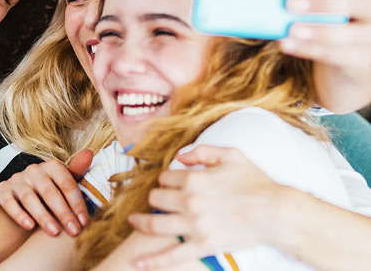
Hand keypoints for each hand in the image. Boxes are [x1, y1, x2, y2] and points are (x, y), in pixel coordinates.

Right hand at [0, 149, 92, 236]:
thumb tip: (89, 154)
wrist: (23, 197)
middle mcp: (34, 170)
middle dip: (63, 213)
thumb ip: (77, 172)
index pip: (67, 184)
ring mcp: (17, 179)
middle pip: (50, 192)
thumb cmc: (51, 191)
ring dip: (44, 217)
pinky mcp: (3, 190)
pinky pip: (10, 203)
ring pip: (30, 199)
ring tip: (55, 232)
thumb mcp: (65, 182)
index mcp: (52, 166)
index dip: (77, 203)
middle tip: (73, 231)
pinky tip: (29, 226)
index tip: (84, 222)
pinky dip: (19, 215)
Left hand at [127, 145, 286, 268]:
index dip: (167, 179)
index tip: (171, 183)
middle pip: (156, 198)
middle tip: (159, 200)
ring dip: (141, 222)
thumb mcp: (231, 155)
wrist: (277, 212)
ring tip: (133, 221)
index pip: (165, 177)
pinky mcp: (202, 246)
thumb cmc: (257, 182)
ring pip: (155, 224)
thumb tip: (180, 157)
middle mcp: (189, 201)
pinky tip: (137, 262)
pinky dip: (152, 261)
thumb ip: (202, 151)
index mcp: (195, 178)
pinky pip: (171, 255)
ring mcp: (194, 225)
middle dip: (156, 197)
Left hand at [281, 0, 370, 111]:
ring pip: (349, 33)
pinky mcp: (363, 59)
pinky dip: (309, 49)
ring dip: (317, 30)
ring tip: (291, 29)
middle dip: (322, 0)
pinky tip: (286, 44)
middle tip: (289, 3)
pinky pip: (337, 55)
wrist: (350, 56)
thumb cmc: (333, 17)